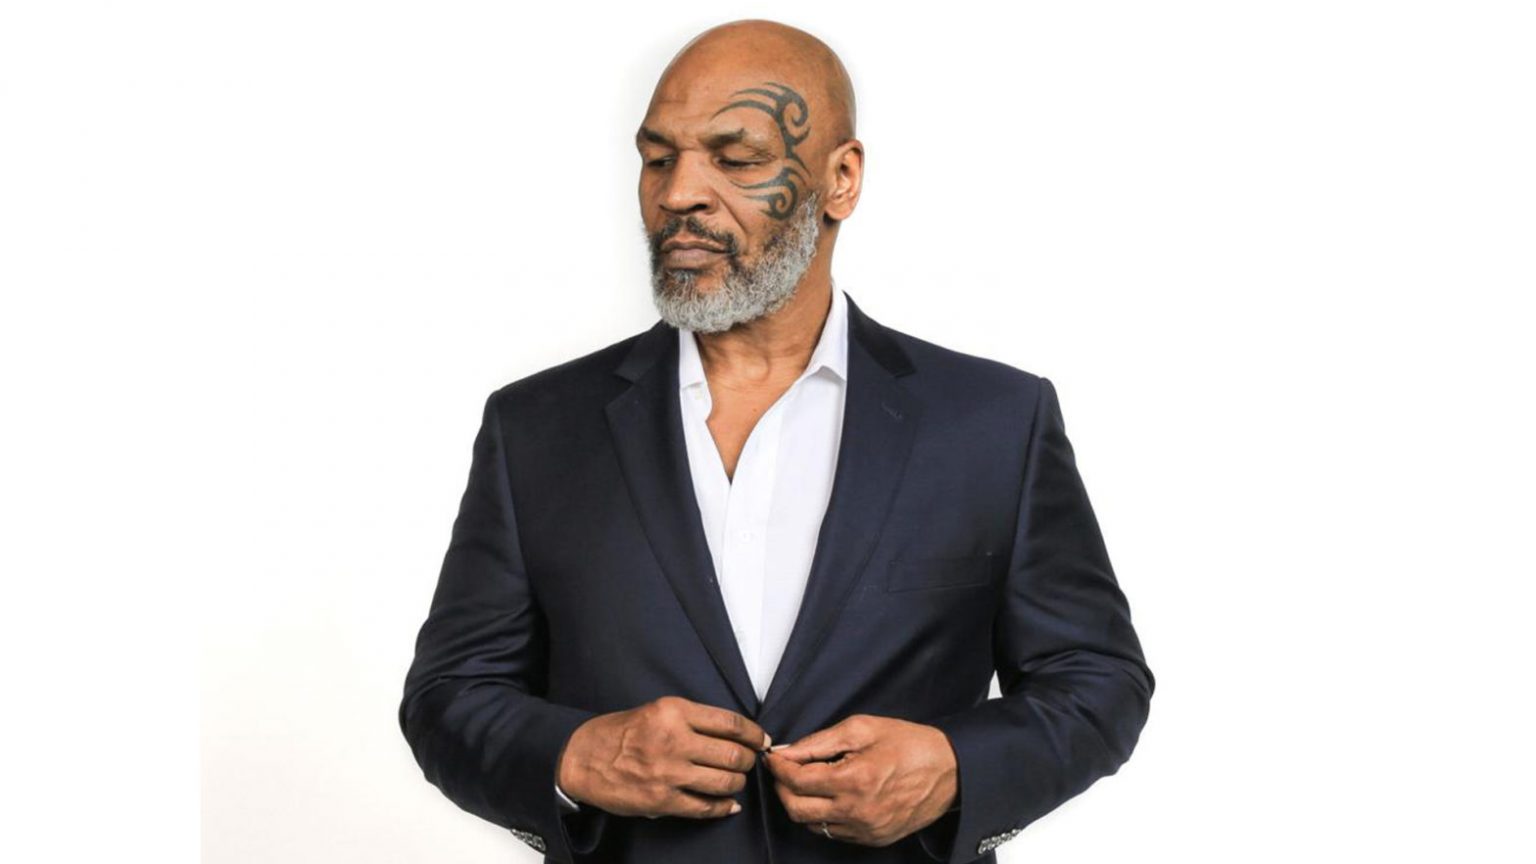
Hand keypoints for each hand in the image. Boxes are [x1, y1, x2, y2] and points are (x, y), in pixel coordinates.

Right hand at [556, 695, 770, 818]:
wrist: (582, 758)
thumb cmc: (620, 733)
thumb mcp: (657, 710)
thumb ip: (692, 720)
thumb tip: (734, 734)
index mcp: (674, 712)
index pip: (730, 722)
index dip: (754, 734)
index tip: (762, 740)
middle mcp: (673, 740)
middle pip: (734, 754)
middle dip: (748, 761)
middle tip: (748, 762)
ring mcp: (668, 772)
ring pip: (725, 781)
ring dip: (737, 783)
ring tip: (734, 781)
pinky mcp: (661, 800)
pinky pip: (704, 807)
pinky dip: (722, 808)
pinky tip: (727, 805)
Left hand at [763, 714, 957, 846]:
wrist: (950, 771)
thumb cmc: (909, 744)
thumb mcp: (862, 728)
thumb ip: (819, 742)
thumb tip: (787, 751)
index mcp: (854, 780)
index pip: (797, 781)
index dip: (779, 768)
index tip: (775, 757)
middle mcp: (856, 811)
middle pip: (796, 809)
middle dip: (783, 788)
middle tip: (785, 770)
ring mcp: (865, 830)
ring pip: (811, 825)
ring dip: (801, 803)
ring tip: (809, 781)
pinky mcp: (872, 839)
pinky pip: (833, 833)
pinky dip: (823, 816)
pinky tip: (830, 796)